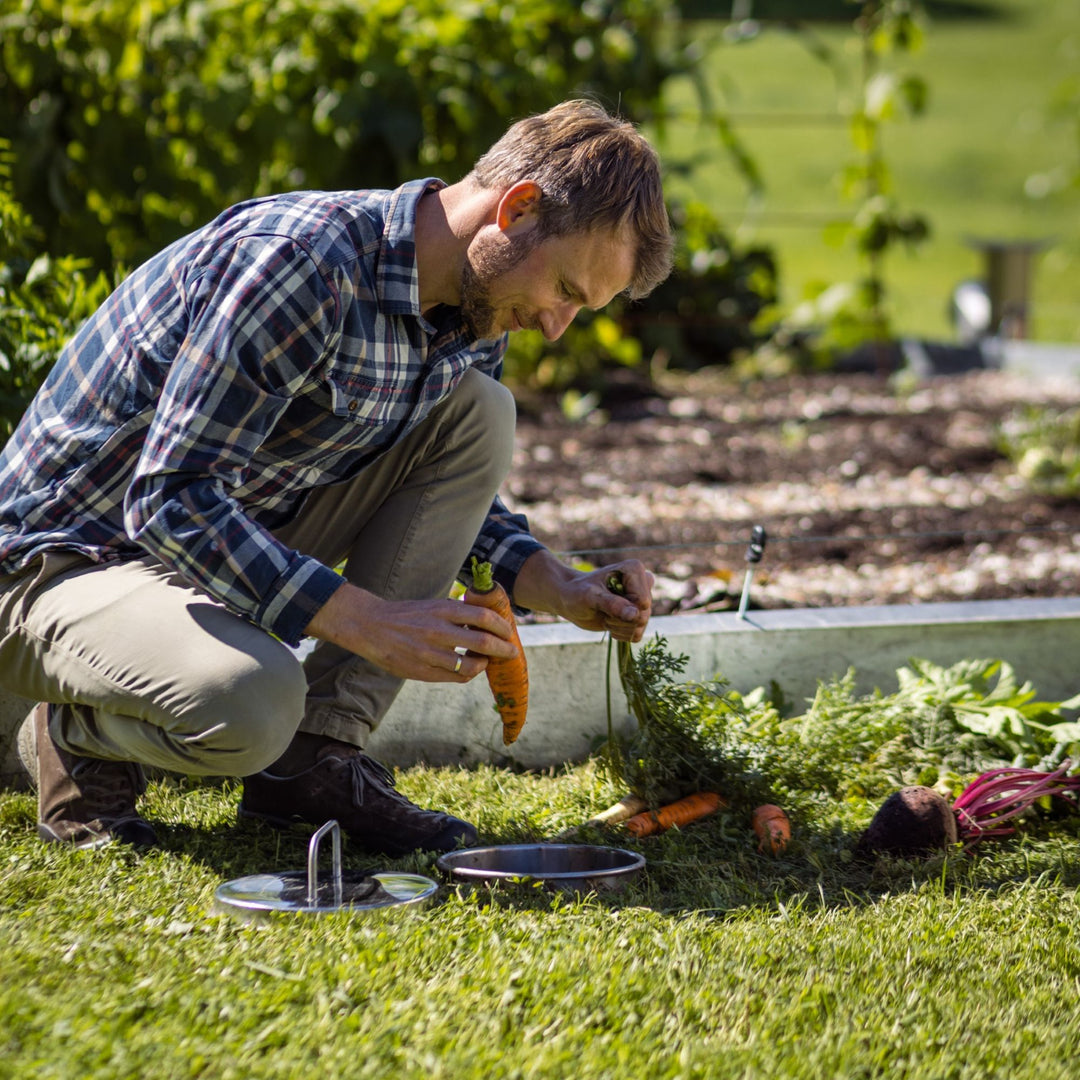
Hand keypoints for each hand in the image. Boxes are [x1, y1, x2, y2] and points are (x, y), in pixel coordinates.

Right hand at [304, 581, 517, 682]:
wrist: (370, 626)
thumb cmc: (407, 615)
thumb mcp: (433, 605)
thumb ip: (457, 614)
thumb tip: (489, 621)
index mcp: (443, 609)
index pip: (485, 617)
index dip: (503, 627)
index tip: (510, 632)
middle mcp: (438, 630)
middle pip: (484, 642)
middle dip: (504, 649)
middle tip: (512, 651)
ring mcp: (430, 653)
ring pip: (471, 665)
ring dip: (484, 664)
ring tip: (486, 661)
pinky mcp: (422, 671)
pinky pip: (455, 677)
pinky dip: (468, 673)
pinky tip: (469, 668)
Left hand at [513, 551, 653, 642]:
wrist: (569, 599)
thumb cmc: (577, 593)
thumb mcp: (590, 597)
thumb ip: (612, 604)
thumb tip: (635, 614)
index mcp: (634, 570)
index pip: (642, 602)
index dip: (623, 609)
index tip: (603, 600)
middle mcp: (642, 583)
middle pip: (643, 616)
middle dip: (619, 620)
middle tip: (602, 610)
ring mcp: (640, 601)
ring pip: (640, 627)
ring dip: (618, 627)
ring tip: (605, 615)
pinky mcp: (636, 615)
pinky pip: (637, 635)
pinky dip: (621, 634)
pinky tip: (609, 622)